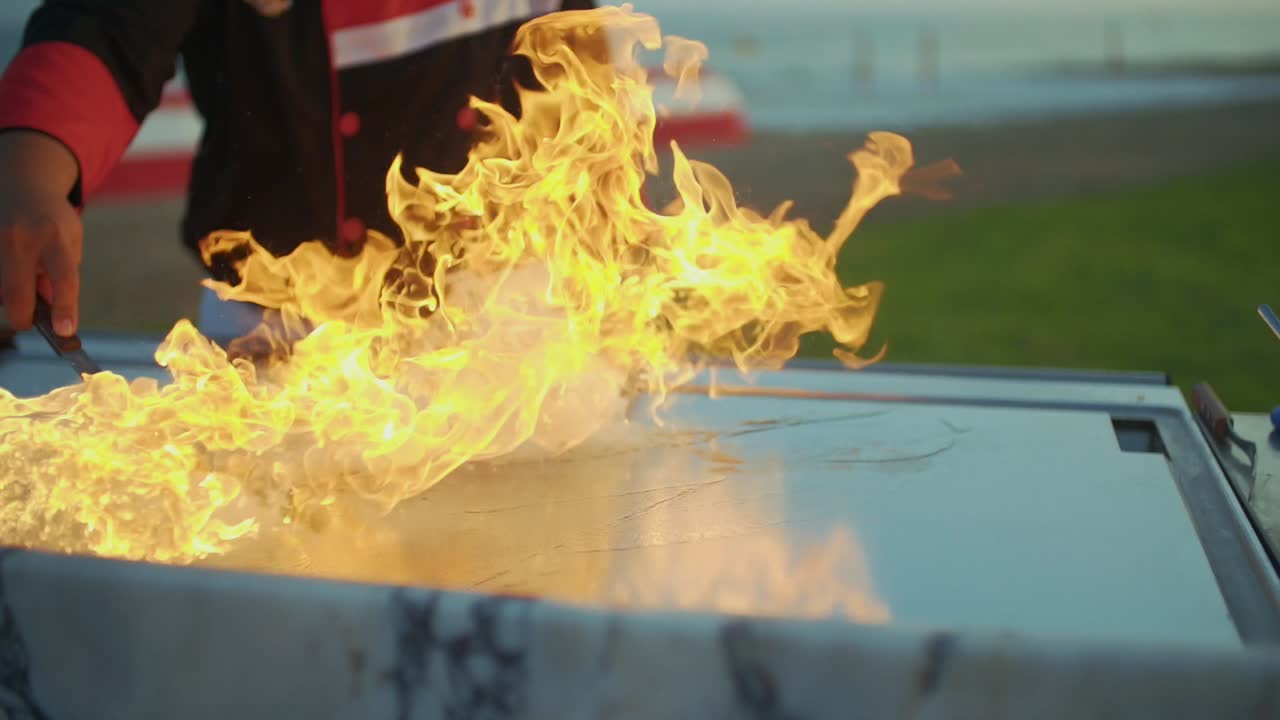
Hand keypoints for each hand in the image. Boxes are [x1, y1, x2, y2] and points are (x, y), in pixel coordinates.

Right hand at [0, 131, 81, 334]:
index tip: (65, 331)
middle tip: (29, 321)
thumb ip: (63, 276)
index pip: (63, 278)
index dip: (65, 307)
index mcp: (53, 237)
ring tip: (21, 275)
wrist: (21, 183)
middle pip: (15, 293)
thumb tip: (54, 315)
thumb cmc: (52, 220)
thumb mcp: (70, 241)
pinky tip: (12, 269)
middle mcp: (20, 238)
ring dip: (9, 295)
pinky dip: (2, 283)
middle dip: (22, 317)